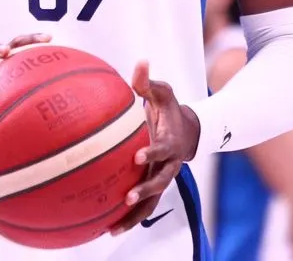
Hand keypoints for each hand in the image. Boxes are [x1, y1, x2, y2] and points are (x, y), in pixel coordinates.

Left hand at [110, 60, 201, 234]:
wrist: (187, 130)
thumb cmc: (169, 108)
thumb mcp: (162, 92)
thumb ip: (148, 82)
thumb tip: (140, 63)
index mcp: (170, 142)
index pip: (163, 149)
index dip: (152, 153)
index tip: (137, 156)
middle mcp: (168, 165)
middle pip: (160, 182)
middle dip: (146, 191)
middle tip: (129, 197)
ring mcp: (162, 178)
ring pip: (152, 202)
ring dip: (135, 215)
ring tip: (113, 228)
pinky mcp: (154, 186)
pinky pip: (143, 206)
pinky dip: (128, 218)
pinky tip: (106, 229)